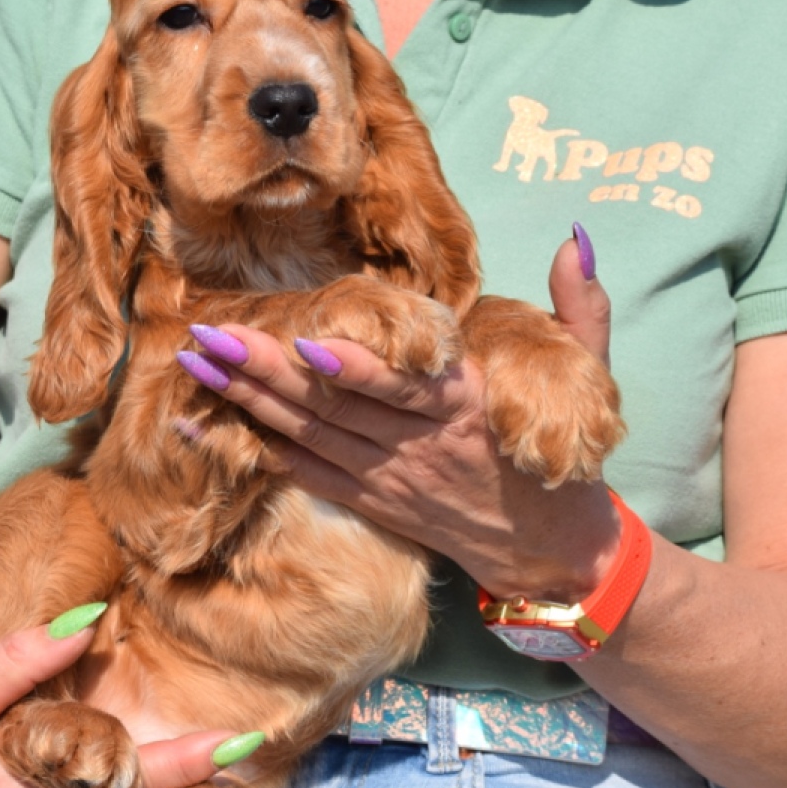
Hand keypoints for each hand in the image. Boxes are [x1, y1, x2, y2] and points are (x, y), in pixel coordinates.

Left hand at [182, 232, 621, 602]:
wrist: (552, 549)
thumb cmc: (562, 452)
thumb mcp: (590, 376)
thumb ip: (580, 306)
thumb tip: (573, 238)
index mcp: (468, 407)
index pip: (402, 388)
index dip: (353, 368)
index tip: (305, 339)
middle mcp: (420, 445)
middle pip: (334, 408)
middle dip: (268, 371)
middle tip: (211, 337)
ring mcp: (389, 477)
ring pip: (308, 435)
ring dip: (248, 400)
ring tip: (196, 364)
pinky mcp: (371, 500)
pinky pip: (304, 474)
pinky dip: (254, 450)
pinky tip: (203, 428)